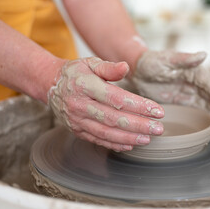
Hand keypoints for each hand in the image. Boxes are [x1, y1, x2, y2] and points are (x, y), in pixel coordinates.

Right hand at [48, 57, 163, 151]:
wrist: (51, 85)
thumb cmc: (76, 73)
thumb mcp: (90, 63)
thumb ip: (109, 67)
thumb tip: (125, 67)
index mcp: (85, 86)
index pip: (117, 98)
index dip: (139, 106)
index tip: (157, 111)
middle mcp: (80, 105)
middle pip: (114, 118)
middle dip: (139, 125)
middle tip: (158, 128)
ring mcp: (77, 120)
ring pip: (106, 132)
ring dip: (129, 137)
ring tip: (148, 138)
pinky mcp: (77, 130)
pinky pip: (97, 139)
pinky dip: (115, 144)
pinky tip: (130, 144)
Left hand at [131, 50, 209, 119]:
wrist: (137, 72)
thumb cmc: (151, 62)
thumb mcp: (166, 60)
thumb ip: (184, 59)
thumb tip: (204, 54)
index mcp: (192, 69)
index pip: (208, 81)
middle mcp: (193, 80)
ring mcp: (188, 90)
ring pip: (207, 100)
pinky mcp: (182, 100)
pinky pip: (197, 106)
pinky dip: (207, 112)